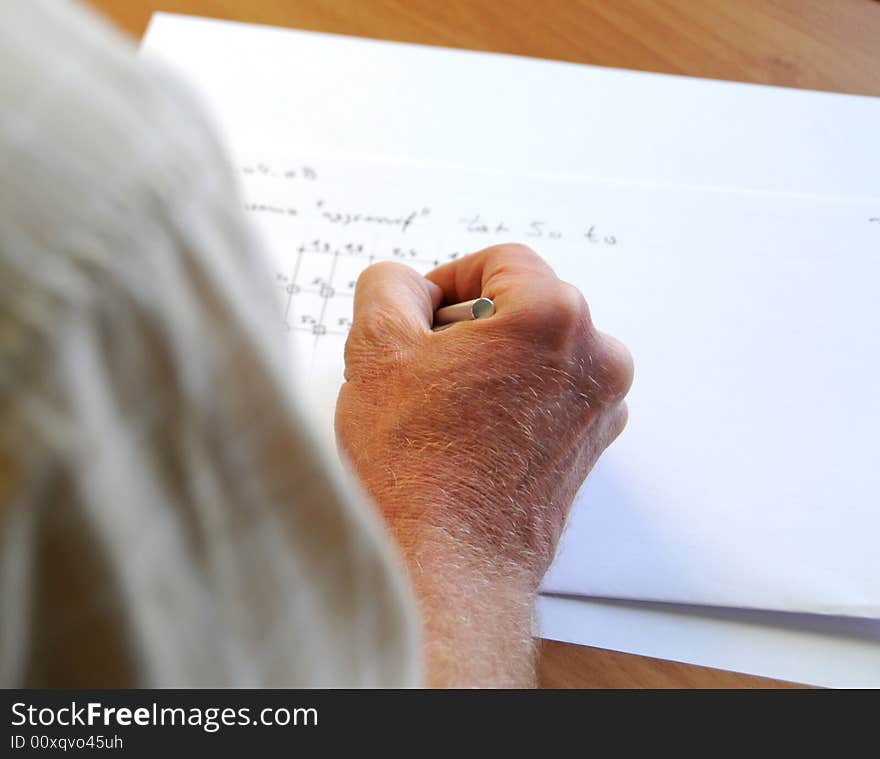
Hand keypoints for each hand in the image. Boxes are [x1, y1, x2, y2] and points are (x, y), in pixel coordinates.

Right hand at [336, 244, 632, 686]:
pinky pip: (551, 393)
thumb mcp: (376, 349)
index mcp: (555, 317)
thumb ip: (388, 286)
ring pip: (538, 350)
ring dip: (491, 362)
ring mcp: (601, 405)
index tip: (421, 314)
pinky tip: (469, 435)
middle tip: (423, 365)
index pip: (501, 261)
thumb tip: (407, 285)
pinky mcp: (591, 444)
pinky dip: (513, 397)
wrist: (449, 565)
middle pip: (525, 304)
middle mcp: (595, 356)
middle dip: (470, 324)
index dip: (449, 280)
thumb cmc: (416, 467)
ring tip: (444, 406)